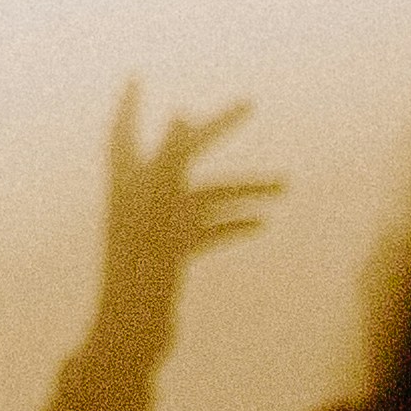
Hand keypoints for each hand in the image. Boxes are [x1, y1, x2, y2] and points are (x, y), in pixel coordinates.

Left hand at [81, 87, 276, 373]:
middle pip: (181, 154)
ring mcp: (155, 229)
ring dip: (245, 190)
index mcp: (127, 185)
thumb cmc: (141, 271)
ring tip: (286, 186)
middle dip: (217, 129)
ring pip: (205, 196)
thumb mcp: (159, 212)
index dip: (130, 105)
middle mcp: (139, 201)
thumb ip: (168, 162)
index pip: (125, 132)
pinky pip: (205, 230)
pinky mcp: (170, 256)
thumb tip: (179, 115)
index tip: (135, 78)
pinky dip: (231, 223)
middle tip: (249, 104)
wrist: (134, 332)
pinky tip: (261, 223)